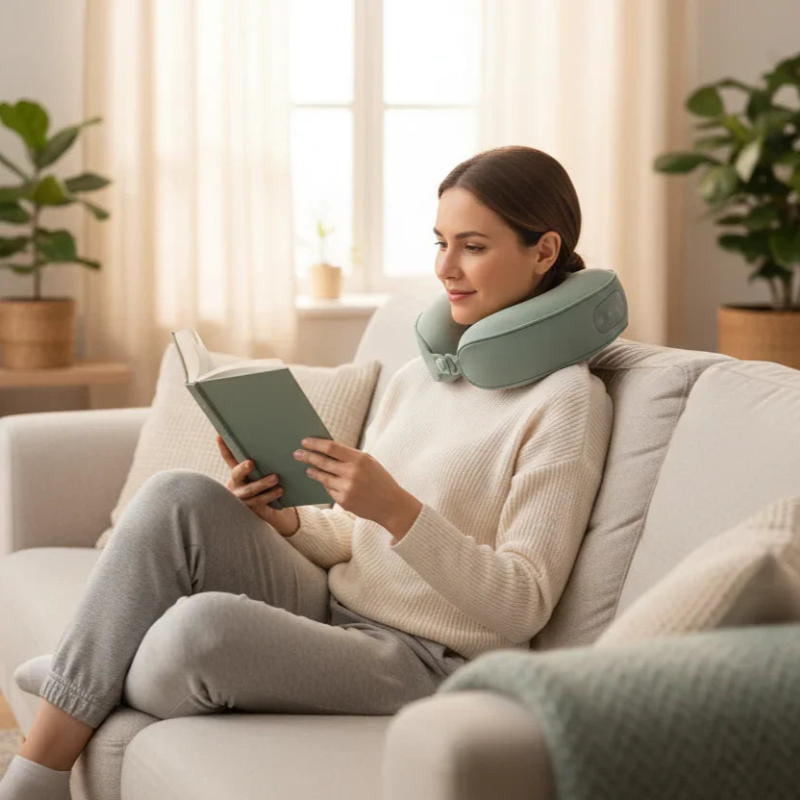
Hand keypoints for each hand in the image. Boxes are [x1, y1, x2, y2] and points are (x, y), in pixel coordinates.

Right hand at [216, 435, 298, 536]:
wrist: (274, 512)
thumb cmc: (268, 487)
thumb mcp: (264, 474)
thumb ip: (264, 463)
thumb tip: (275, 443)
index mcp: (237, 473)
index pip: (229, 458)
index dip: (224, 448)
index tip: (220, 436)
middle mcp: (236, 485)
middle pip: (236, 475)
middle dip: (242, 469)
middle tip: (250, 463)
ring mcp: (241, 498)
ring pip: (249, 490)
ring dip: (262, 484)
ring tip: (276, 478)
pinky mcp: (250, 509)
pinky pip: (259, 502)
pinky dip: (269, 495)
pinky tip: (280, 491)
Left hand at [293, 437, 413, 527]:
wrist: (391, 505)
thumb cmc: (379, 480)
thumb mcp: (369, 462)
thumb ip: (350, 456)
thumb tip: (325, 449)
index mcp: (359, 459)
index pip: (331, 448)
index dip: (316, 443)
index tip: (305, 441)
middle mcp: (352, 473)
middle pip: (322, 461)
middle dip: (307, 456)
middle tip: (297, 453)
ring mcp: (347, 488)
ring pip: (322, 477)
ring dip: (312, 471)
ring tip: (307, 468)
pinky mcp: (344, 501)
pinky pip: (329, 489)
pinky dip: (325, 484)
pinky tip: (322, 480)